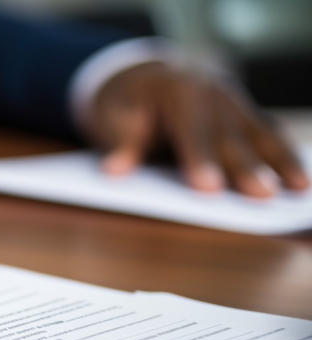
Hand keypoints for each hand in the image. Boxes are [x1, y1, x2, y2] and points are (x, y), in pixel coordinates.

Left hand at [91, 62, 309, 197]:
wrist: (151, 79)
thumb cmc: (130, 103)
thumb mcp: (113, 115)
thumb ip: (117, 143)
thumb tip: (113, 171)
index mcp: (178, 89)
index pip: (190, 127)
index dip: (200, 158)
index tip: (207, 188)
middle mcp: (214, 92)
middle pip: (231, 134)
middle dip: (245, 167)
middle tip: (260, 195)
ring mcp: (236, 103)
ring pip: (261, 133)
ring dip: (281, 162)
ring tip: (298, 189)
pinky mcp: (248, 116)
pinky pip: (270, 136)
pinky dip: (287, 156)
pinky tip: (301, 181)